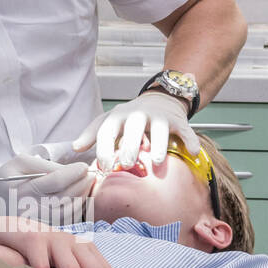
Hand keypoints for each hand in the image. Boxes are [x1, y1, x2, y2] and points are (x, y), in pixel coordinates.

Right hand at [0, 148, 92, 222]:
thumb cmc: (6, 178)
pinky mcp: (39, 229)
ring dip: (81, 198)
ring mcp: (35, 222)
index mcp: (23, 189)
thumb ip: (44, 165)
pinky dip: (75, 209)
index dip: (74, 173)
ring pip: (66, 212)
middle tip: (90, 175)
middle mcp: (29, 208)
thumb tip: (69, 171)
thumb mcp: (20, 163)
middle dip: (81, 184)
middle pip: (64, 197)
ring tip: (87, 185)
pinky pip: (63, 220)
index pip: (55, 181)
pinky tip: (80, 198)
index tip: (84, 166)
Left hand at [72, 91, 199, 170]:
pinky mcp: (177, 121)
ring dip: (159, 144)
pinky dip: (190, 140)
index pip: (108, 129)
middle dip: (131, 145)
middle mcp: (139, 115)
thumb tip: (75, 148)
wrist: (159, 100)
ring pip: (160, 129)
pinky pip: (186, 130)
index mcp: (119, 116)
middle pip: (134, 128)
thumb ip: (92, 134)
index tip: (104, 166)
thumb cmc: (130, 118)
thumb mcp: (110, 122)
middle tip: (128, 164)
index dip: (105, 147)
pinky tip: (192, 152)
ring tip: (157, 161)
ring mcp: (160, 117)